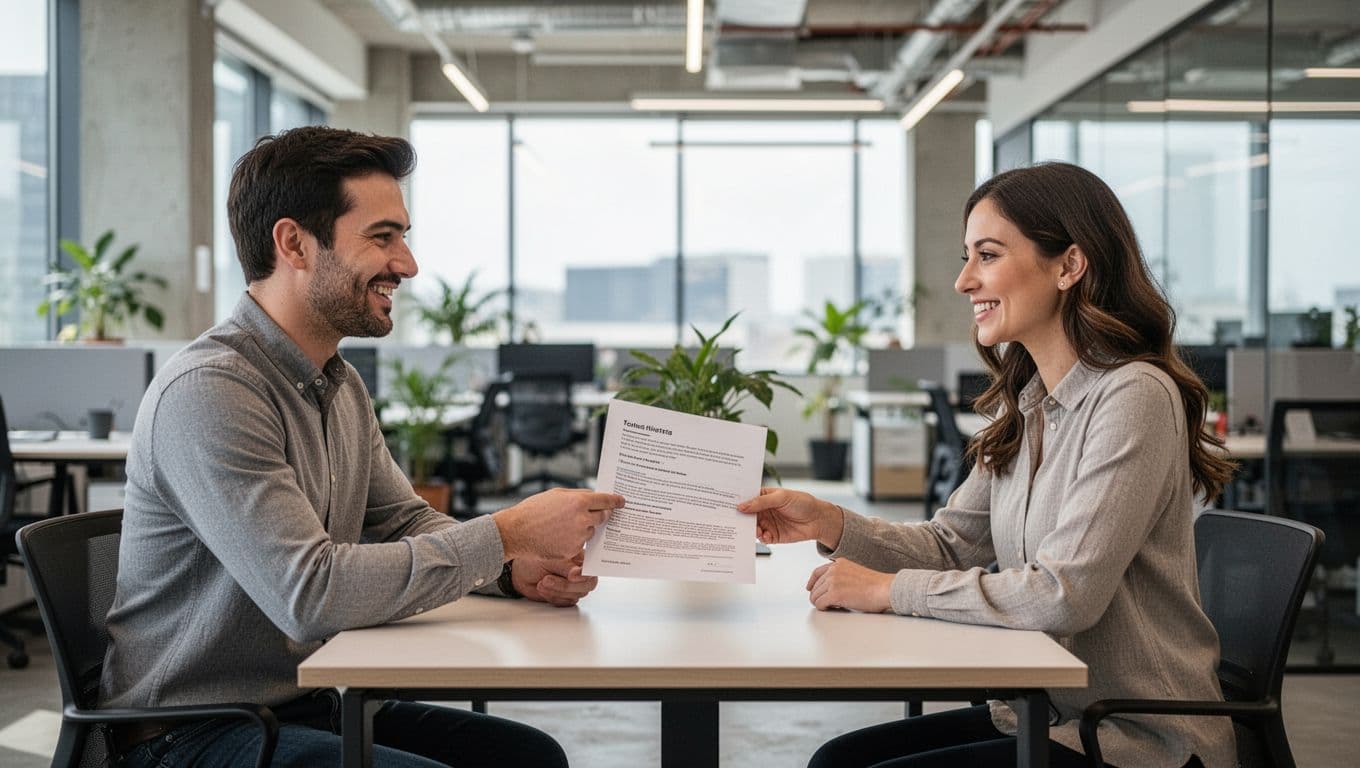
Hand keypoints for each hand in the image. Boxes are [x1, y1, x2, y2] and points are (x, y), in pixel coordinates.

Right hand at [493, 488, 624, 560]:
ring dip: (583, 529)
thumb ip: (577, 495)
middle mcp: (582, 519)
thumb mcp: (556, 494)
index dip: (615, 501)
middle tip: (590, 514)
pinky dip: (573, 541)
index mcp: (579, 502)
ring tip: (562, 526)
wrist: (516, 531)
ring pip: (590, 531)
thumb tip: (593, 496)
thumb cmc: (533, 511)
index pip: (605, 500)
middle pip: (602, 517)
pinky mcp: (572, 551)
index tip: (621, 502)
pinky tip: (558, 537)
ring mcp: (578, 537)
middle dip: (599, 515)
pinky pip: (580, 545)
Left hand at [512, 552, 598, 606]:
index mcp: (580, 558)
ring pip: (576, 595)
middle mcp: (580, 573)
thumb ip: (567, 566)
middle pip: (588, 585)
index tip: (572, 576)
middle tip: (547, 579)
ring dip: (556, 590)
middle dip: (566, 585)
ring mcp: (574, 586)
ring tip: (542, 582)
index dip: (586, 574)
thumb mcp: (550, 559)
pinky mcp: (566, 597)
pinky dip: (553, 597)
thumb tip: (579, 573)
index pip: (594, 567)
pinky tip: (543, 588)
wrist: (521, 573)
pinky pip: (566, 602)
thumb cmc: (534, 561)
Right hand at [736, 488, 843, 547]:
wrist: (818, 520)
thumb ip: (761, 502)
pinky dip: (760, 538)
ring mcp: (767, 523)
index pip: (746, 499)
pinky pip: (762, 538)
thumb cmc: (803, 502)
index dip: (737, 501)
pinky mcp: (773, 536)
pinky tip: (763, 535)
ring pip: (752, 528)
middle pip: (746, 515)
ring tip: (752, 529)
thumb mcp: (781, 497)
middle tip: (733, 520)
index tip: (726, 504)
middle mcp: (763, 510)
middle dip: (740, 518)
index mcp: (763, 497)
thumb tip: (742, 506)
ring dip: (750, 529)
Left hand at [805, 559, 893, 612]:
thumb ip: (842, 576)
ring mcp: (833, 581)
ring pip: (815, 596)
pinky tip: (833, 608)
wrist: (885, 589)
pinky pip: (819, 603)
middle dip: (818, 596)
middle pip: (815, 586)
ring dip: (822, 603)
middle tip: (826, 604)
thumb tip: (830, 588)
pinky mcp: (834, 594)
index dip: (812, 583)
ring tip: (833, 606)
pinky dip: (824, 608)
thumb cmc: (876, 585)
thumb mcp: (855, 573)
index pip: (817, 572)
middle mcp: (833, 570)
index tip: (810, 589)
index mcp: (839, 563)